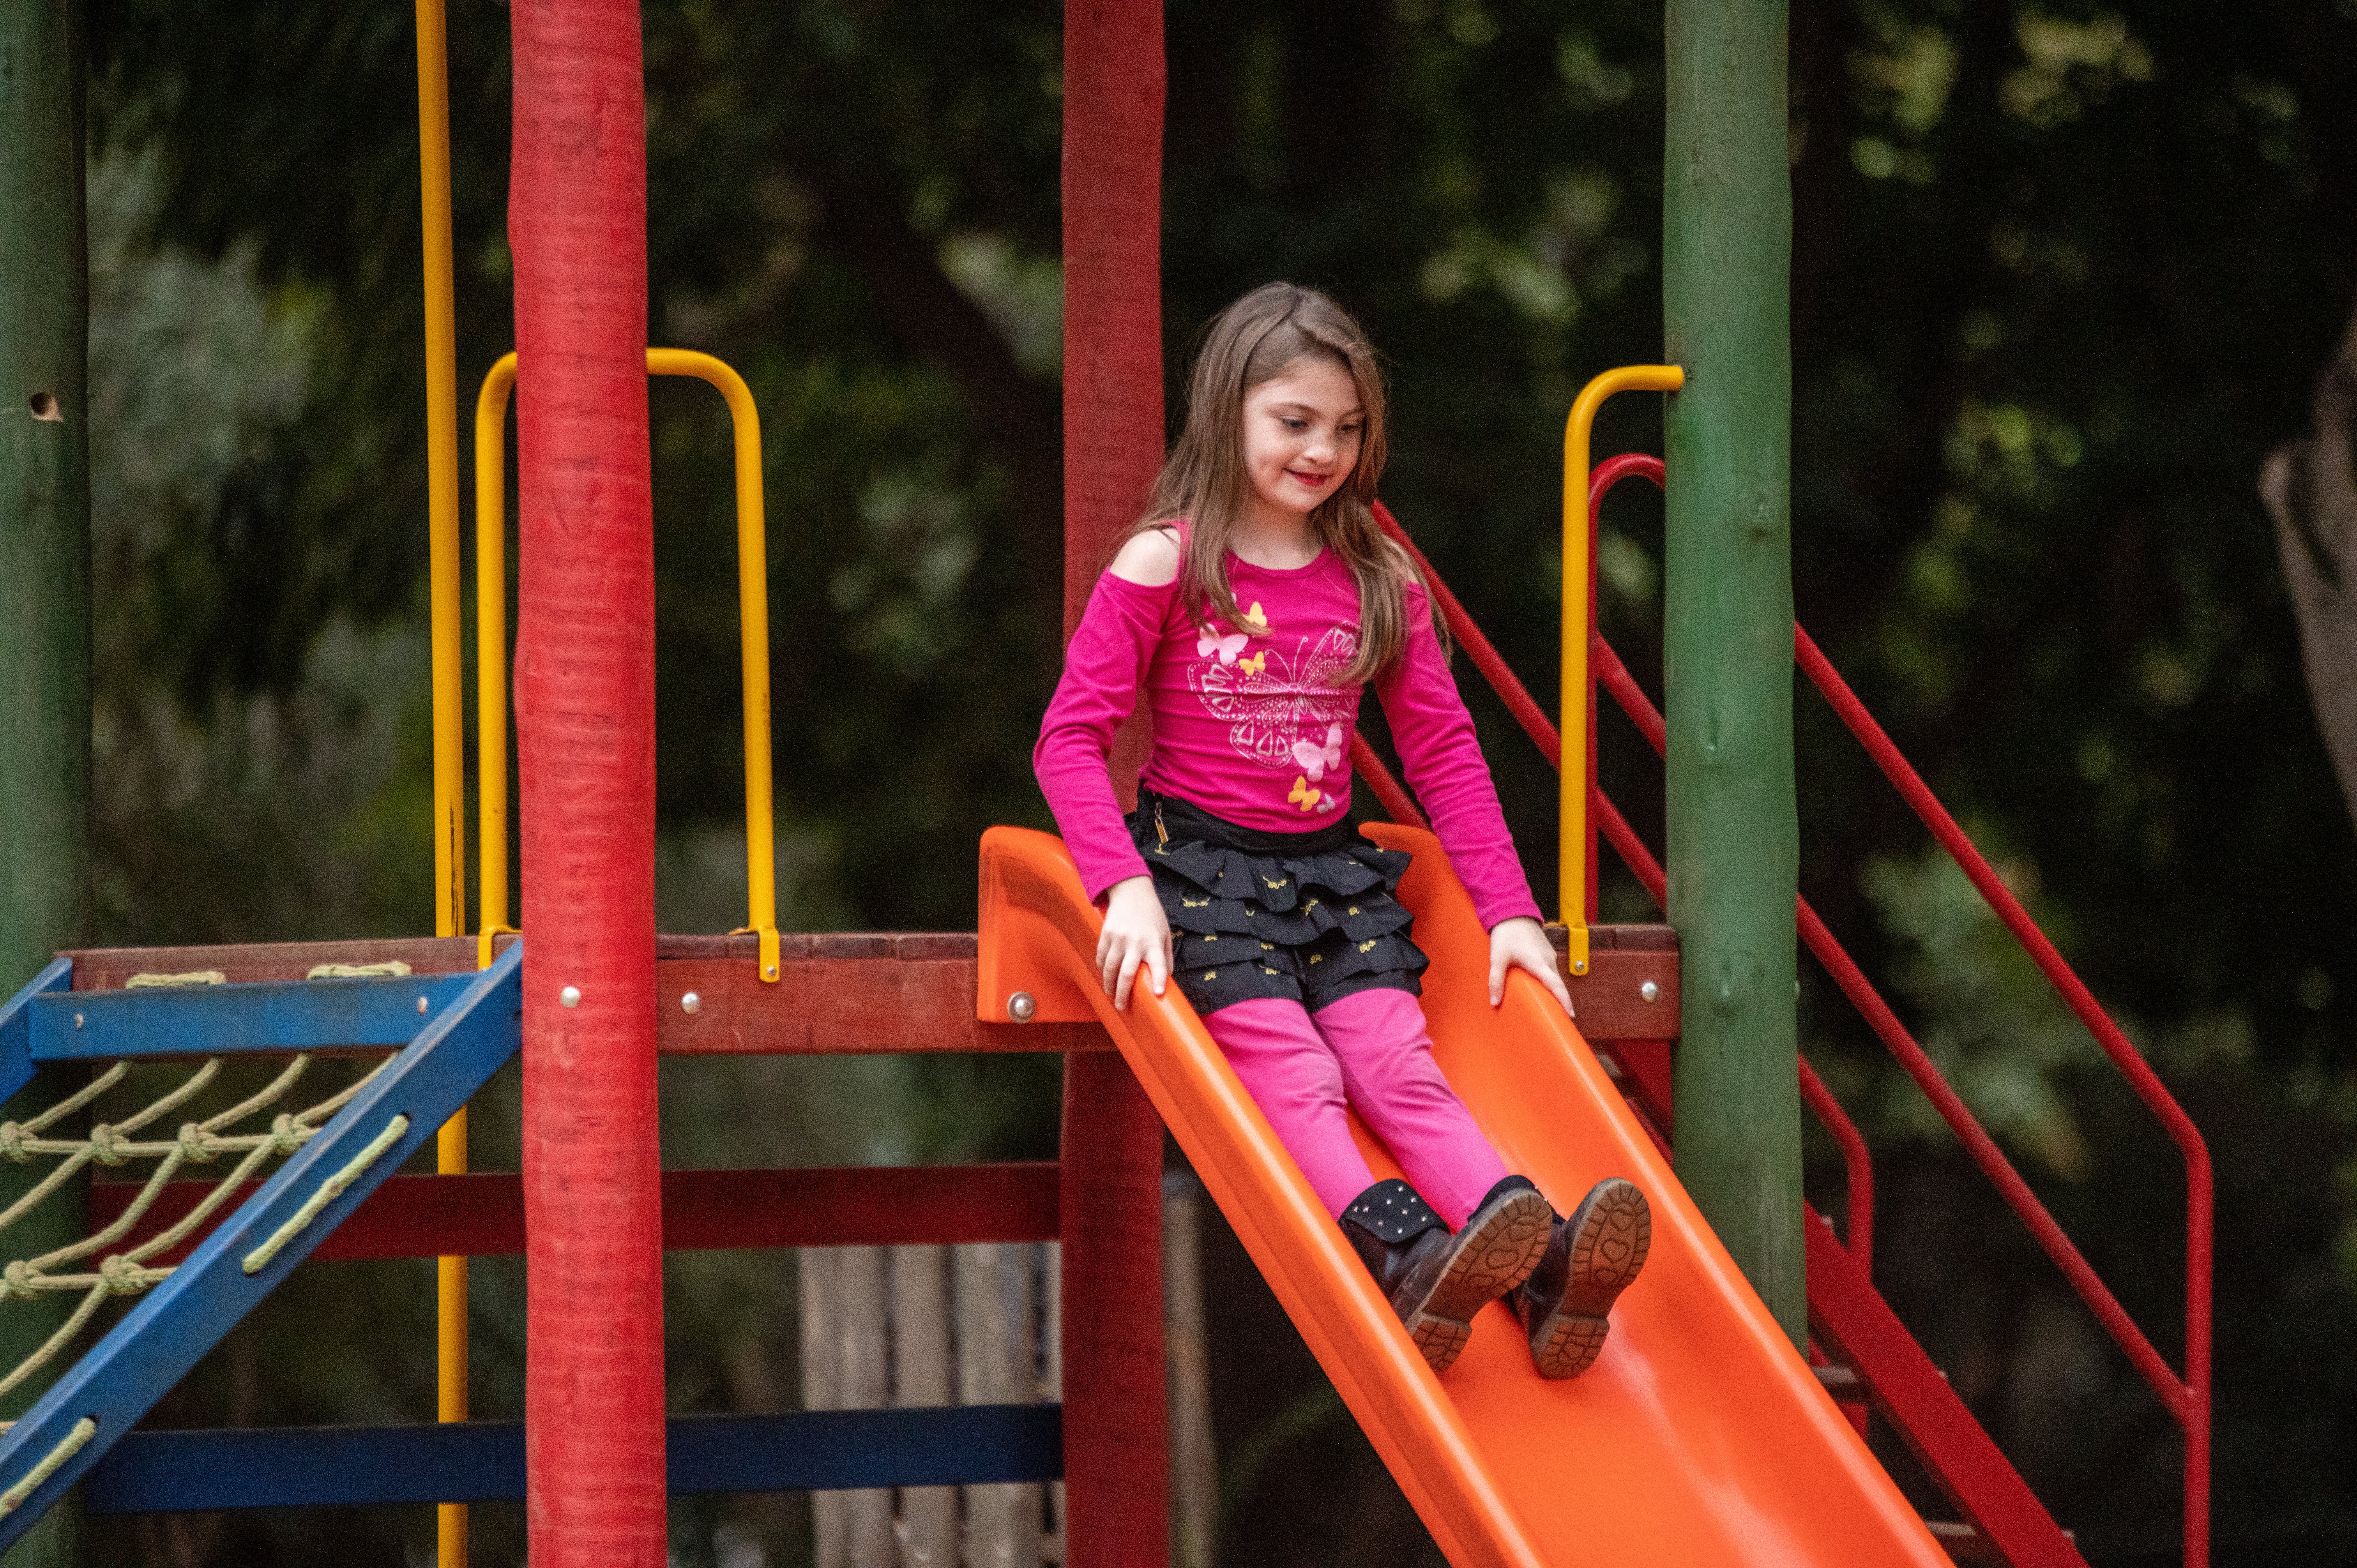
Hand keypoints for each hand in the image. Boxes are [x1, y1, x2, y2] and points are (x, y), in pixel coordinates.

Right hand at [1097, 876, 1172, 1009]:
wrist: (1131, 891)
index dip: (1159, 979)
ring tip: (1110, 995)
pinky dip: (1101, 968)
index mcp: (1154, 942)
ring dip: (1109, 984)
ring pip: (1110, 967)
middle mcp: (1136, 942)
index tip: (1158, 994)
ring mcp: (1119, 938)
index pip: (1159, 964)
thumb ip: (1166, 957)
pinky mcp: (1106, 933)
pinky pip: (1101, 956)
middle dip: (1123, 993)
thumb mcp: (1165, 933)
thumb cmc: (1152, 915)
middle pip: (1127, 973)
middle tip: (1121, 1007)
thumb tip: (1166, 979)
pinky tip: (1105, 976)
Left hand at [1487, 916, 1573, 1014]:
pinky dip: (1547, 981)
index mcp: (1539, 962)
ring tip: (1549, 1007)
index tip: (1570, 1015)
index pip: (1556, 985)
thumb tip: (1494, 1002)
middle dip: (1559, 1001)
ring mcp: (1549, 955)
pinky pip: (1550, 970)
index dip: (1564, 1000)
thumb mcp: (1497, 958)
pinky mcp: (1546, 952)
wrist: (1512, 910)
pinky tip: (1540, 988)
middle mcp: (1548, 960)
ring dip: (1552, 991)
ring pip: (1553, 977)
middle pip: (1557, 985)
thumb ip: (1496, 980)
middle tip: (1558, 1019)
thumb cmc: (1506, 933)